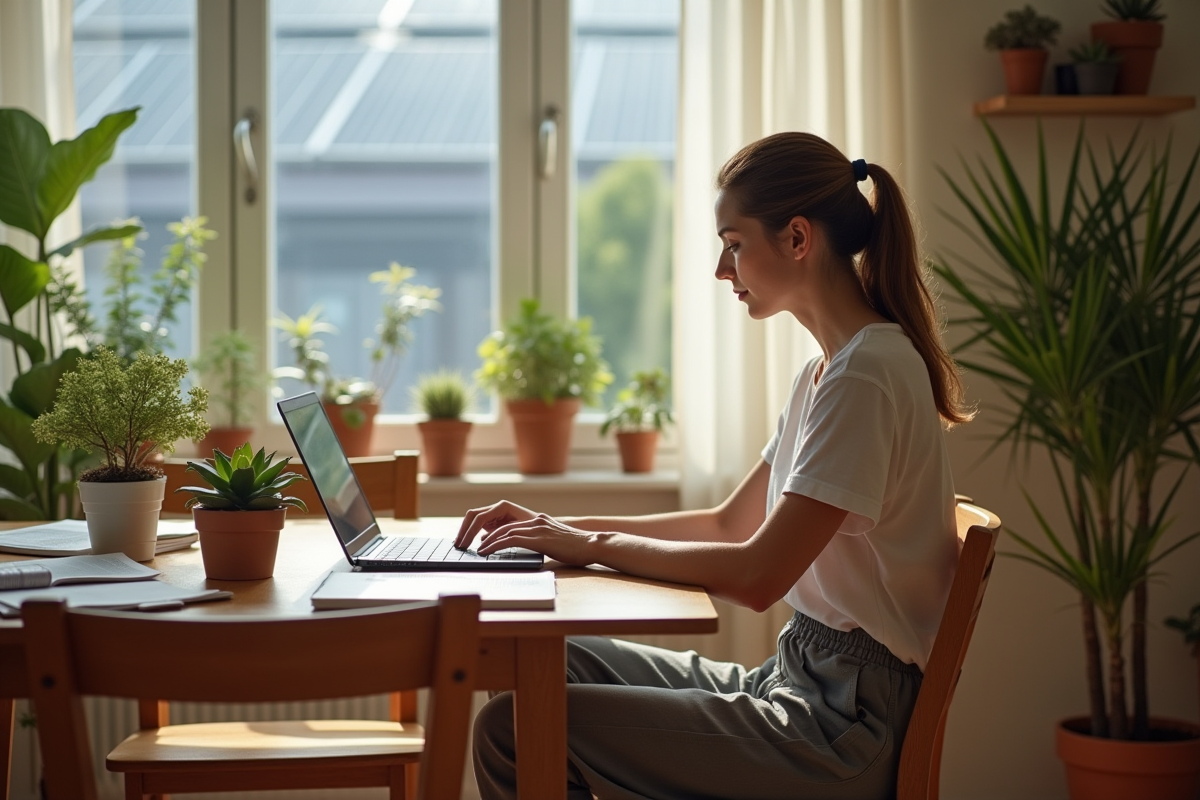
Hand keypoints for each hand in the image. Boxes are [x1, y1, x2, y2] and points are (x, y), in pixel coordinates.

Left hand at [455, 500, 594, 566]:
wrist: (592, 545)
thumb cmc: (576, 548)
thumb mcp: (553, 541)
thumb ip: (538, 540)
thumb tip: (523, 548)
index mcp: (537, 520)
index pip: (508, 521)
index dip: (492, 529)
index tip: (482, 539)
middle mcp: (534, 520)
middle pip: (501, 523)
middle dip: (483, 533)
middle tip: (471, 544)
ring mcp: (536, 527)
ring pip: (503, 531)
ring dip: (486, 541)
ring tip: (476, 550)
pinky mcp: (538, 537)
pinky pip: (510, 539)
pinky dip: (495, 545)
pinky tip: (487, 552)